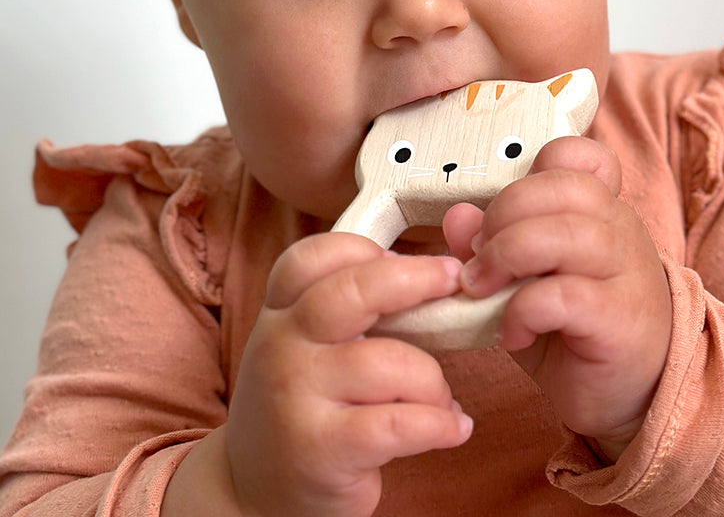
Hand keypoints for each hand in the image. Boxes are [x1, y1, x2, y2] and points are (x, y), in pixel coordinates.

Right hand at [222, 232, 472, 516]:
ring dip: (434, 380)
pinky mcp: (320, 449)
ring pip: (389, 362)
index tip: (402, 256)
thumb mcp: (305, 343)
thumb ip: (348, 305)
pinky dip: (441, 424)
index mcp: (279, 312)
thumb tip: (425, 270)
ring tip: (442, 398)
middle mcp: (280, 345)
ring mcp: (297, 396)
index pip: (313, 257)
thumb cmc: (302, 402)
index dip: (363, 248)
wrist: (252, 493)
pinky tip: (455, 428)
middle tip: (454, 280)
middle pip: (353, 291)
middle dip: (416, 278)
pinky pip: (399, 424)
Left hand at [443, 137, 671, 461]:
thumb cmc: (574, 328)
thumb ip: (491, 245)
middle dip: (504, 213)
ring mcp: (625, 271)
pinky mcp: (619, 319)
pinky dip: (524, 310)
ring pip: (567, 233)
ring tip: (482, 290)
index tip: (502, 212)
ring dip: (508, 255)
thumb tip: (457, 216)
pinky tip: (511, 332)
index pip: (579, 155)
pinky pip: (566, 295)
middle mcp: (619, 228)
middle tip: (478, 259)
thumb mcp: (525, 280)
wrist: (633, 394)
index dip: (536, 168)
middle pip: (564, 187)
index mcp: (598, 208)